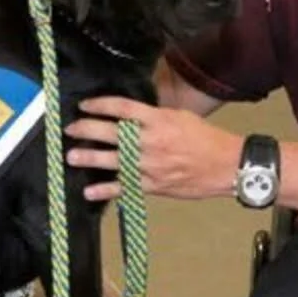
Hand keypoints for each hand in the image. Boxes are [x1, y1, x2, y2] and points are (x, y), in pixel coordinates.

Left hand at [64, 96, 242, 202]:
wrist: (226, 165)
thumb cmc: (206, 139)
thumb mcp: (181, 117)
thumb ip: (155, 117)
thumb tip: (131, 116)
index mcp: (159, 121)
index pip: (123, 109)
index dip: (100, 105)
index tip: (85, 105)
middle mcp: (151, 142)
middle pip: (111, 132)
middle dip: (87, 129)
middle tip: (71, 128)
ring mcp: (150, 165)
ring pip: (113, 160)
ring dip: (89, 157)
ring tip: (72, 155)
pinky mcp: (153, 185)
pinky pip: (125, 187)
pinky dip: (106, 190)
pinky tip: (90, 191)